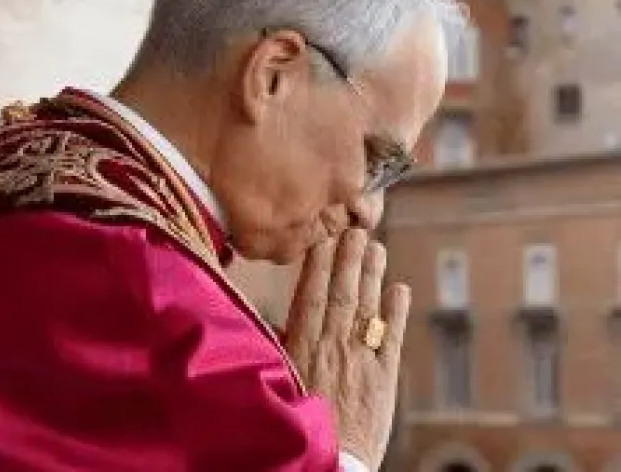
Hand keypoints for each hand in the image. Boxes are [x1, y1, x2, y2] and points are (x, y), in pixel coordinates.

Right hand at [282, 229, 409, 469]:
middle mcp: (333, 348)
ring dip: (372, 275)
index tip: (323, 236)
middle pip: (342, 293)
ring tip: (376, 247)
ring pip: (367, 308)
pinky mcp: (384, 379)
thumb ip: (280, 348)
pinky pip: (392, 338)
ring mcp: (361, 361)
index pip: (311, 295)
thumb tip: (276, 321)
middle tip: (355, 228)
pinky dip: (397, 312)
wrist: (329, 463)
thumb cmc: (296, 425)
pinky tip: (400, 288)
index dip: (318, 263)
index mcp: (302, 348)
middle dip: (348, 258)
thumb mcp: (278, 382)